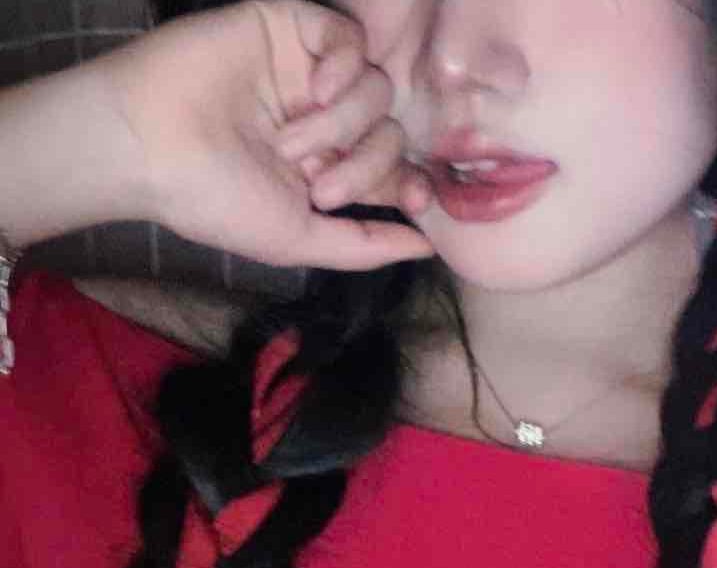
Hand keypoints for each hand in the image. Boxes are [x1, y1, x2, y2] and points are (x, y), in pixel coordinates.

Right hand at [91, 0, 435, 270]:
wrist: (148, 144)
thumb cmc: (215, 200)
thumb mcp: (298, 239)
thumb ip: (365, 244)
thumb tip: (426, 248)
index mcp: (326, 166)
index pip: (393, 167)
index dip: (410, 181)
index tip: (417, 201)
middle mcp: (323, 119)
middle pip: (391, 131)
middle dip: (367, 164)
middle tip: (318, 182)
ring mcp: (306, 73)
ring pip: (375, 88)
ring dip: (342, 124)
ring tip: (291, 142)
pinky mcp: (289, 29)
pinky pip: (349, 35)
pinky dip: (344, 65)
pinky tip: (314, 91)